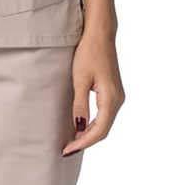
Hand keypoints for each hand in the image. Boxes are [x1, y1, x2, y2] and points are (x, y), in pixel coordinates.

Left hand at [63, 32, 124, 155]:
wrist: (100, 34)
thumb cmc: (88, 52)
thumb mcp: (80, 79)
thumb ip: (80, 104)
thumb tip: (79, 127)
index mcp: (111, 99)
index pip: (99, 130)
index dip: (83, 143)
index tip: (67, 150)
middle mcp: (118, 100)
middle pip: (103, 130)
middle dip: (85, 141)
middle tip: (66, 150)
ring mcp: (117, 96)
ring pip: (104, 123)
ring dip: (89, 134)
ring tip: (71, 141)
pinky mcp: (113, 91)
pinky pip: (104, 114)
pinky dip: (93, 123)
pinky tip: (80, 126)